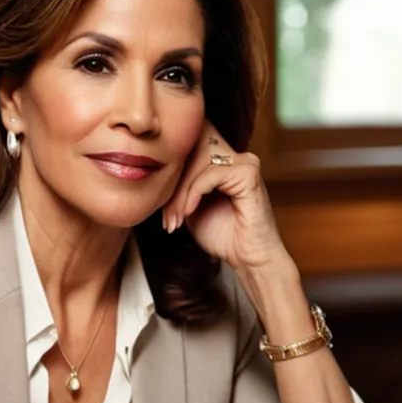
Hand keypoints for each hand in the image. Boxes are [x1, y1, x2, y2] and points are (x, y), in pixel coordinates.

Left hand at [162, 119, 286, 271]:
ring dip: (180, 192)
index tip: (160, 204)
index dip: (170, 168)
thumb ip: (177, 187)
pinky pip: (210, 174)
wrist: (248, 259)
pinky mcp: (248, 173)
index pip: (188, 143)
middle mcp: (233, 155)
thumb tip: (153, 172)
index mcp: (221, 160)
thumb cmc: (223, 236)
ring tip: (175, 218)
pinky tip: (189, 213)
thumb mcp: (189, 207)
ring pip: (198, 160)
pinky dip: (193, 194)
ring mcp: (244, 162)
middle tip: (166, 215)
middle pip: (191, 147)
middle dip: (172, 181)